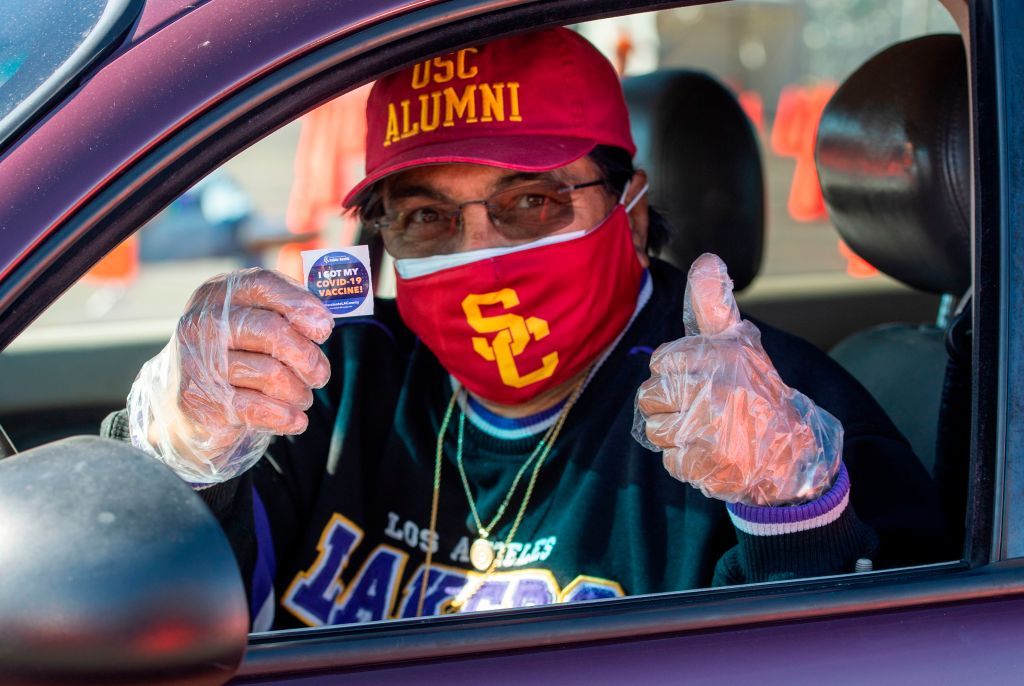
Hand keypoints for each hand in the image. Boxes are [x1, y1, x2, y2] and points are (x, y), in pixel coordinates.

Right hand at [128, 268, 333, 483]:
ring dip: (298, 392)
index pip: (264, 285)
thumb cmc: (235, 359)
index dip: (301, 304)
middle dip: (307, 357)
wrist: (186, 410)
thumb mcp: (252, 328)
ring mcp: (197, 362)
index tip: (325, 329)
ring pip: (270, 373)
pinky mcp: (199, 401)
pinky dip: (286, 417)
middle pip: (272, 331)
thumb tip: (322, 322)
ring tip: (303, 398)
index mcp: (219, 294)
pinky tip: (296, 420)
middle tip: (320, 375)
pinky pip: (257, 409)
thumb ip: (285, 315)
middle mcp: (203, 323)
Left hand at [633, 253, 841, 505]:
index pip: (660, 361)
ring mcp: (709, 430)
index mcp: (719, 356)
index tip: (704, 380)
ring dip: (676, 435)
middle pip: (648, 397)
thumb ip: (714, 305)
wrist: (793, 452)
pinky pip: (670, 461)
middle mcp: (714, 390)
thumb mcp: (739, 342)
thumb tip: (706, 259)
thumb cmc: (756, 391)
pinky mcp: (706, 465)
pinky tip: (712, 454)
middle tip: (702, 408)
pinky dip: (687, 462)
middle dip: (669, 405)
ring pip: (655, 430)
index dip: (677, 372)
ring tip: (707, 431)